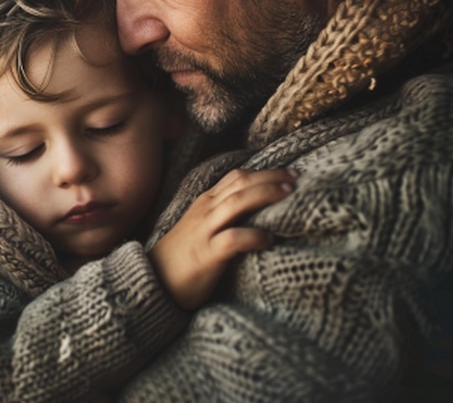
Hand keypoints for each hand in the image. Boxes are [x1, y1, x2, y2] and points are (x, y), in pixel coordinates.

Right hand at [148, 167, 297, 309]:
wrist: (155, 280)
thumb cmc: (184, 255)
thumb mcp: (202, 226)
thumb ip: (223, 213)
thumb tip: (258, 210)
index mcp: (206, 202)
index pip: (237, 176)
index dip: (264, 171)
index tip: (289, 173)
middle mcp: (206, 210)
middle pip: (241, 183)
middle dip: (271, 178)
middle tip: (297, 178)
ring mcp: (205, 230)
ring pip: (237, 203)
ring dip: (265, 195)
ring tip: (289, 196)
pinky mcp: (206, 254)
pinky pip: (232, 240)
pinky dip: (253, 236)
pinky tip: (269, 239)